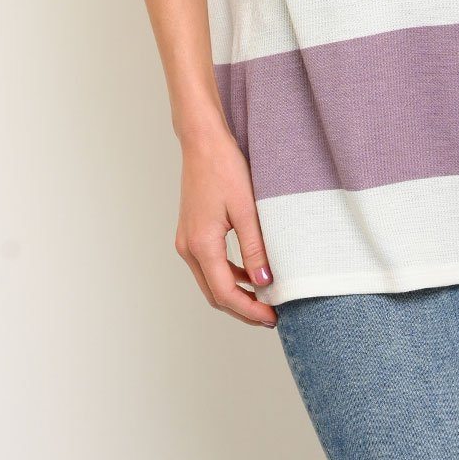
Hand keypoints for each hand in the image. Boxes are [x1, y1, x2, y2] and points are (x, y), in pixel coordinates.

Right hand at [175, 126, 278, 327]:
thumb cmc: (224, 168)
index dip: (249, 310)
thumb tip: (264, 282)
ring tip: (263, 299)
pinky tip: (249, 273)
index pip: (225, 293)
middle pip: (214, 294)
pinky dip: (228, 275)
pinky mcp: (191, 233)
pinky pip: (208, 265)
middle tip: (270, 316)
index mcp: (201, 244)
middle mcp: (188, 248)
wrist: (203, 142)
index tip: (272, 317)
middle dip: (242, 308)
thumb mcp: (246, 209)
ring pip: (210, 281)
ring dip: (235, 293)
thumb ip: (254, 248)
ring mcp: (186, 241)